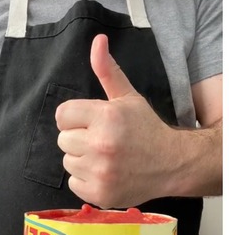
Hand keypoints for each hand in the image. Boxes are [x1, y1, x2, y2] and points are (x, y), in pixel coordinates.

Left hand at [56, 34, 173, 207]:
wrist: (172, 163)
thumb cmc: (145, 129)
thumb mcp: (127, 97)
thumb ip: (107, 71)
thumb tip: (97, 41)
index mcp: (106, 117)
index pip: (62, 115)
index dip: (75, 118)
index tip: (92, 122)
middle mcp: (101, 144)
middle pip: (62, 139)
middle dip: (79, 138)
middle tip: (102, 140)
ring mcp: (100, 172)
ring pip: (67, 161)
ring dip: (82, 159)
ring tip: (105, 157)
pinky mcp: (99, 193)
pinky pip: (73, 183)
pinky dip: (86, 180)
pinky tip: (106, 173)